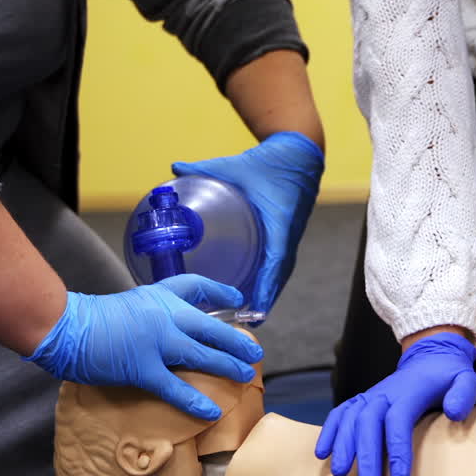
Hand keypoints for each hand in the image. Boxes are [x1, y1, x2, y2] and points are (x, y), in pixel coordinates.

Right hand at [25, 274, 264, 419]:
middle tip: (254, 351)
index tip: (237, 297)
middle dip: (236, 340)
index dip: (220, 291)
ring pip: (203, 355)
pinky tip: (213, 410)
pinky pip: (176, 387)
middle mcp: (164, 316)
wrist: (66, 326)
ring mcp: (156, 342)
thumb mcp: (126, 304)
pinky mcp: (143, 368)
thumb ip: (148, 313)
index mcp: (158, 297)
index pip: (195, 287)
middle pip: (211, 327)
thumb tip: (166, 328)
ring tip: (246, 375)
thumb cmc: (89, 317)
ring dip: (228, 365)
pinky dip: (196, 401)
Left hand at [172, 131, 323, 318]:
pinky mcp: (288, 235)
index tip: (255, 308)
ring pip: (280, 274)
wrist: (302, 153)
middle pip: (278, 277)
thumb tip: (173, 169)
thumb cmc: (272, 161)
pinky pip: (280, 265)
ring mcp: (290, 237)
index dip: (266, 287)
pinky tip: (255, 292)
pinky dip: (269, 281)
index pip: (275, 262)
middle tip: (246, 322)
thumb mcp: (236, 164)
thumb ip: (204, 168)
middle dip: (265, 300)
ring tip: (249, 316)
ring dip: (268, 294)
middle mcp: (289, 235)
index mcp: (280, 222)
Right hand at [314, 332, 475, 475]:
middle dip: (366, 457)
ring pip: (350, 419)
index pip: (398, 420)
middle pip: (368, 423)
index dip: (398, 449)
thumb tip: (453, 413)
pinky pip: (340, 413)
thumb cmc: (450, 376)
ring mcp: (370, 396)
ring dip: (343, 446)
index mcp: (410, 392)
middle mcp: (385, 393)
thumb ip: (463, 394)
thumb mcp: (467, 380)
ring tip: (340, 474)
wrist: (430, 357)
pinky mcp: (361, 400)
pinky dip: (329, 431)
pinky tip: (322, 454)